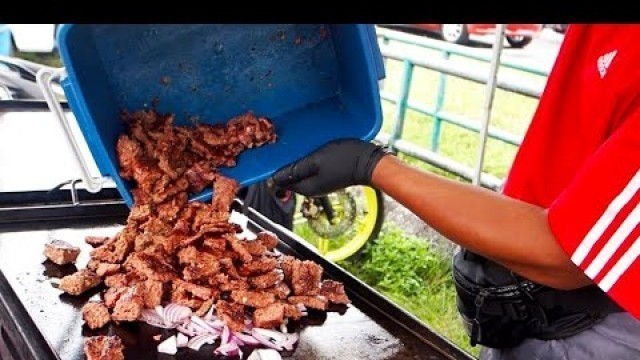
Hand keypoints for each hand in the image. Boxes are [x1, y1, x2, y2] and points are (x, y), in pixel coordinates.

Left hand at [271, 138, 390, 195]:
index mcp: (305, 187)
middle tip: (281, 147)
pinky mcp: (328, 176)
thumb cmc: (343, 159)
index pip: (281, 182)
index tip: (271, 154)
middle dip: (285, 164)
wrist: (369, 161)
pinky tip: (309, 150)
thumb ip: (295, 169)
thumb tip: (273, 179)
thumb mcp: (316, 161)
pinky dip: (307, 160)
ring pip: (301, 172)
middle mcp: (311, 188)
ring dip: (296, 161)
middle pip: (291, 177)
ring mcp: (320, 183)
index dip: (274, 169)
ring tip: (294, 146)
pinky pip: (311, 169)